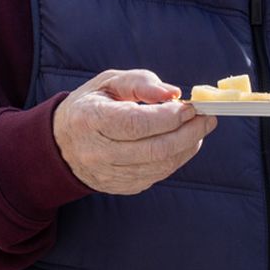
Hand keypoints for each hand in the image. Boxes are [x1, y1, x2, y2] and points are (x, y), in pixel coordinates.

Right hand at [52, 69, 216, 194]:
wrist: (62, 144)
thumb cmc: (91, 106)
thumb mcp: (108, 82)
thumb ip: (140, 82)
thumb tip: (173, 94)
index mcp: (90, 120)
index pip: (136, 123)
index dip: (169, 117)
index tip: (190, 107)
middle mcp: (97, 152)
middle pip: (154, 149)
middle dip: (189, 133)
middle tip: (208, 118)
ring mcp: (109, 174)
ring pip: (161, 166)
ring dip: (188, 146)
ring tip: (199, 128)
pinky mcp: (121, 186)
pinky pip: (158, 175)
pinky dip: (177, 158)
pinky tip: (184, 143)